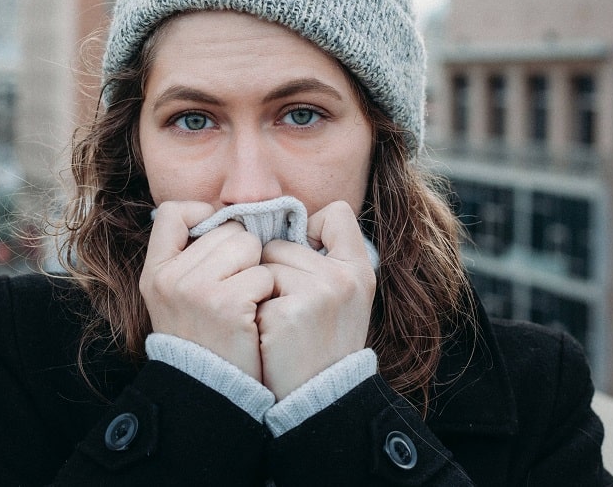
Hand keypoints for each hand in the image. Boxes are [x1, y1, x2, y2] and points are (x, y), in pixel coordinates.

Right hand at [140, 201, 274, 380]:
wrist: (212, 391)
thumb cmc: (204, 338)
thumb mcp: (177, 297)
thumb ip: (191, 258)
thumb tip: (227, 217)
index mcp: (155, 271)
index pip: (174, 213)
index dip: (202, 216)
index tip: (218, 241)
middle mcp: (171, 277)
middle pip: (227, 229)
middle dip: (242, 253)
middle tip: (237, 287)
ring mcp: (197, 290)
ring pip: (250, 246)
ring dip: (258, 271)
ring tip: (246, 301)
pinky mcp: (228, 304)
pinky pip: (264, 274)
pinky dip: (268, 293)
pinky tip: (255, 316)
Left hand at [256, 201, 375, 399]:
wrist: (318, 399)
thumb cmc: (322, 343)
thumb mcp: (342, 296)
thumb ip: (324, 257)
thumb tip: (282, 221)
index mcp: (360, 268)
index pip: (336, 213)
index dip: (311, 230)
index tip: (305, 262)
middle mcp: (344, 276)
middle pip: (281, 241)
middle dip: (273, 270)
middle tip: (288, 310)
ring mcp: (318, 293)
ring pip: (262, 264)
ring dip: (259, 290)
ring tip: (278, 323)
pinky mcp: (288, 312)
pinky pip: (251, 288)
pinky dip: (252, 310)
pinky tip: (268, 335)